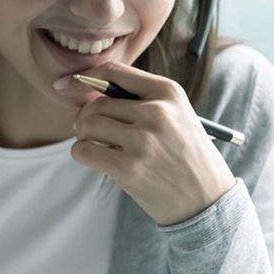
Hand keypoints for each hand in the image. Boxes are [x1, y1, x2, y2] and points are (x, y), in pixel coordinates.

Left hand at [54, 61, 235, 225]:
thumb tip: (84, 91)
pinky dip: (82, 154)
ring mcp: (143, 141)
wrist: (207, 201)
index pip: (113, 72)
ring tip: (97, 146)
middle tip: (90, 131)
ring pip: (87, 125)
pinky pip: (83, 151)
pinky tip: (96, 159)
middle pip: (96, 103)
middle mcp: (156, 112)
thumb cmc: (185, 155)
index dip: (83, 78)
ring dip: (84, 136)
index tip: (66, 85)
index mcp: (168, 92)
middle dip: (85, 117)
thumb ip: (138, 100)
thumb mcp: (176, 115)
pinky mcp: (129, 168)